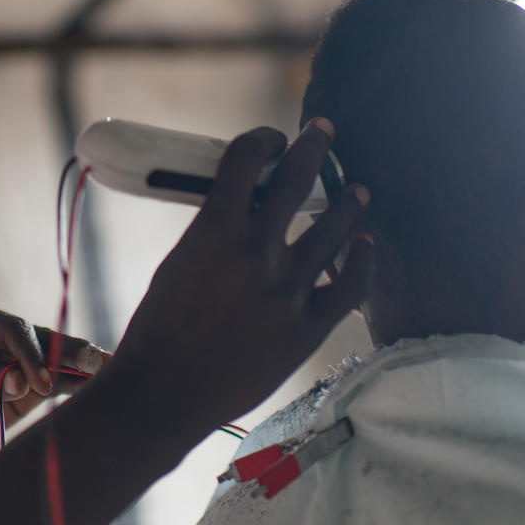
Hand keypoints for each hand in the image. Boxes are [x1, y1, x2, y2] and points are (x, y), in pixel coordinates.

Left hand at [0, 300, 109, 464]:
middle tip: (101, 362)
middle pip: (44, 340)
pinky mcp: (24, 390)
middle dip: (72, 352)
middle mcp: (2, 336)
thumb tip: (22, 384)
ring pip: (56, 361)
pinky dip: (74, 388)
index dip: (32, 353)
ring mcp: (16, 363)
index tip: (40, 383)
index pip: (16, 330)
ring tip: (113, 373)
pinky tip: (98, 389)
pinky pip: (54, 386)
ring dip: (82, 368)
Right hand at [110, 118, 374, 436]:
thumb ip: (213, 232)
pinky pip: (351, 287)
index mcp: (215, 228)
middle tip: (322, 133)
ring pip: (333, 228)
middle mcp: (257, 251)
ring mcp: (288, 290)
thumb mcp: (177, 262)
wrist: (165, 392)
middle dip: (314, 148)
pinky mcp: (307, 327)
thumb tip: (243, 209)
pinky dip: (362, 261)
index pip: (246, 158)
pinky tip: (365, 246)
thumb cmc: (159, 329)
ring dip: (349, 201)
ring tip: (358, 190)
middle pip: (297, 180)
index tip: (271, 139)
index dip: (262, 139)